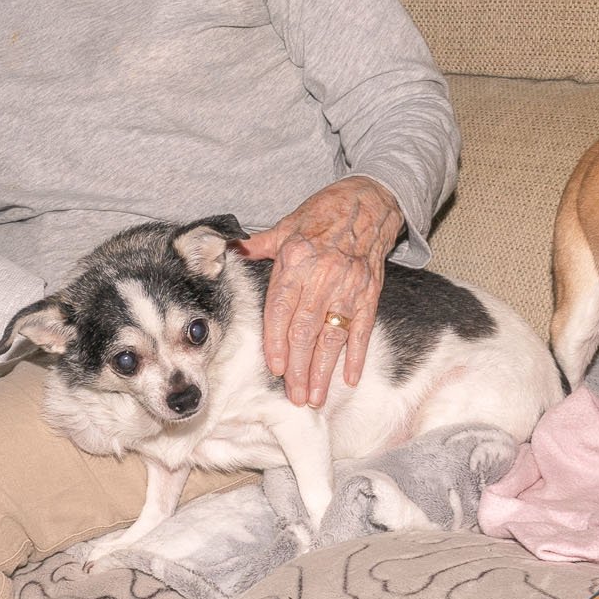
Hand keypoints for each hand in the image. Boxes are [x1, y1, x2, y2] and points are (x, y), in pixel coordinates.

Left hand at [240, 176, 404, 407]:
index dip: (277, 341)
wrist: (368, 201)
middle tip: (295, 396)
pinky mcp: (370, 292)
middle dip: (299, 367)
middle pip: (306, 330)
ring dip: (323, 370)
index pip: (281, 309)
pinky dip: (356, 355)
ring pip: (332, 336)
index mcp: (296, 260)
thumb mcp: (286, 225)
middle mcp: (323, 275)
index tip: (275, 368)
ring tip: (316, 396)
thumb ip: (259, 246)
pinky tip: (349, 378)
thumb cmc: (322, 214)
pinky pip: (361, 329)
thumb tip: (228, 250)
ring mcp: (349, 286)